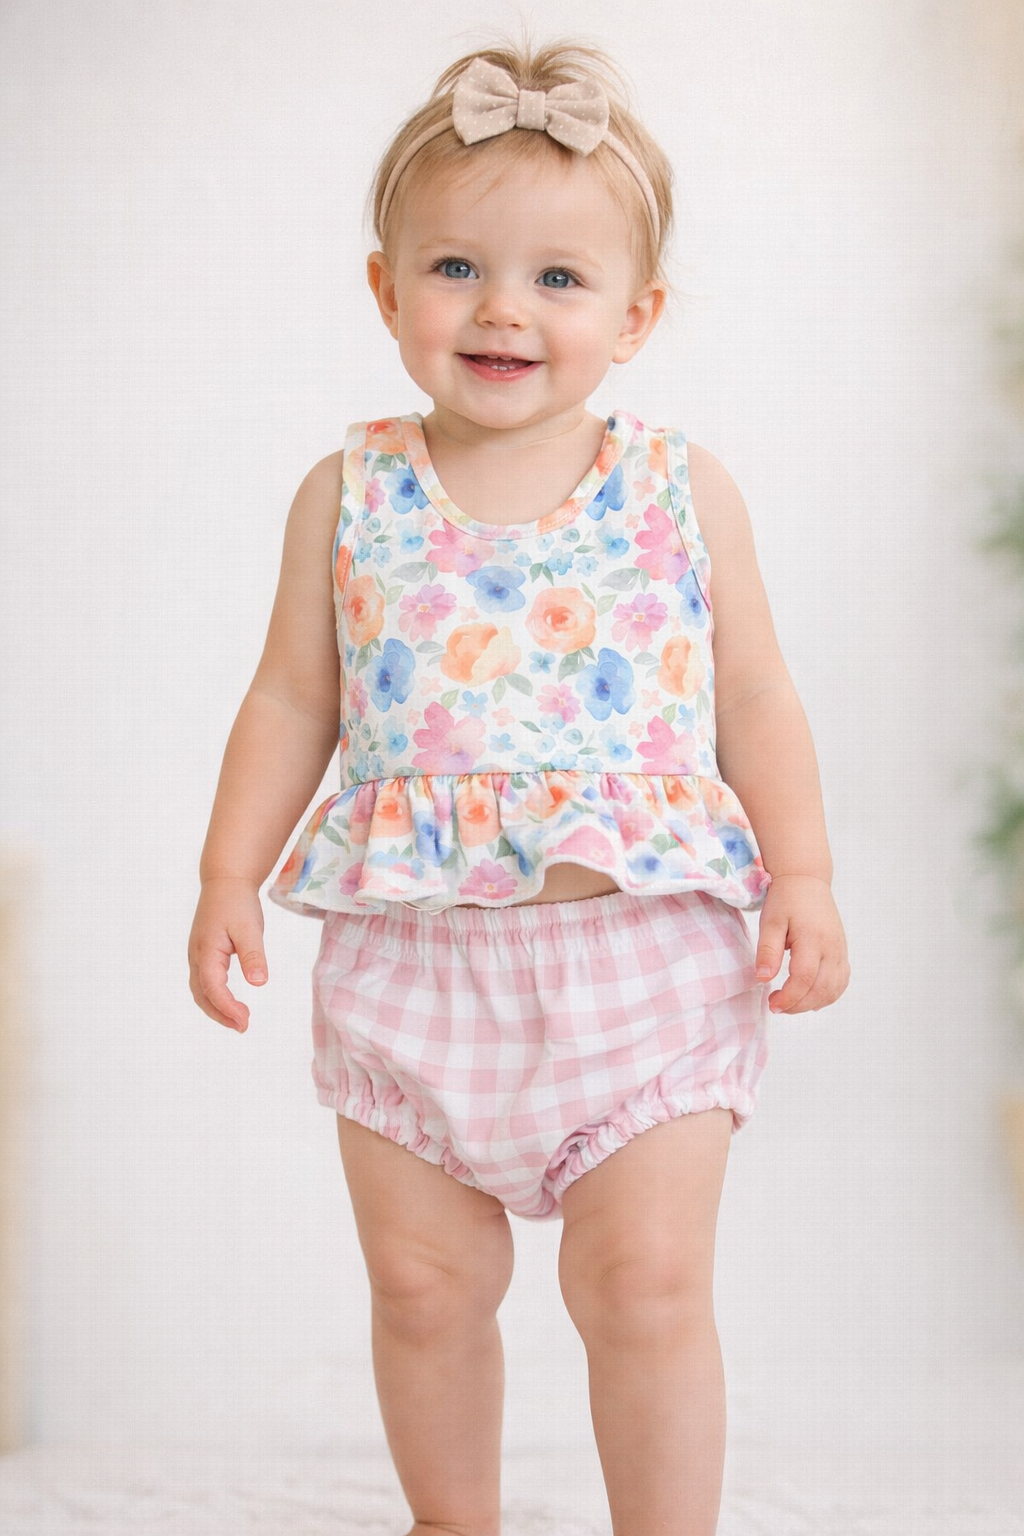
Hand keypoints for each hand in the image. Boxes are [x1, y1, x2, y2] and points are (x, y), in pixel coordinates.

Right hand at [188, 877, 267, 1032]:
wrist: (225, 881)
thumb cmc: (237, 902)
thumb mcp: (250, 927)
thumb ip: (253, 955)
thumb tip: (259, 983)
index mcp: (206, 951)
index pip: (213, 988)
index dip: (227, 1008)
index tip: (245, 1021)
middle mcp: (197, 957)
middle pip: (202, 996)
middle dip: (221, 1015)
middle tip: (243, 1027)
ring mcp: (198, 956)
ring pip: (201, 991)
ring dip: (217, 1009)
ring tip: (239, 1021)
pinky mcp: (204, 954)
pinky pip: (205, 983)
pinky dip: (216, 997)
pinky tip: (232, 1003)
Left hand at [754, 875, 849, 1014]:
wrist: (806, 880)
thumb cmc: (786, 899)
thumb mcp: (771, 922)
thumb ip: (768, 951)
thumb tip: (762, 979)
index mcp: (813, 938)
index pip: (805, 978)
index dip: (789, 997)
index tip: (772, 1004)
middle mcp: (832, 947)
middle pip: (822, 989)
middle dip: (799, 1005)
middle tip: (776, 1006)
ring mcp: (840, 950)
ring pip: (834, 989)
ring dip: (813, 1003)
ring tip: (790, 1003)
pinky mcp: (842, 951)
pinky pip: (841, 981)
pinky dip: (828, 995)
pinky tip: (811, 998)